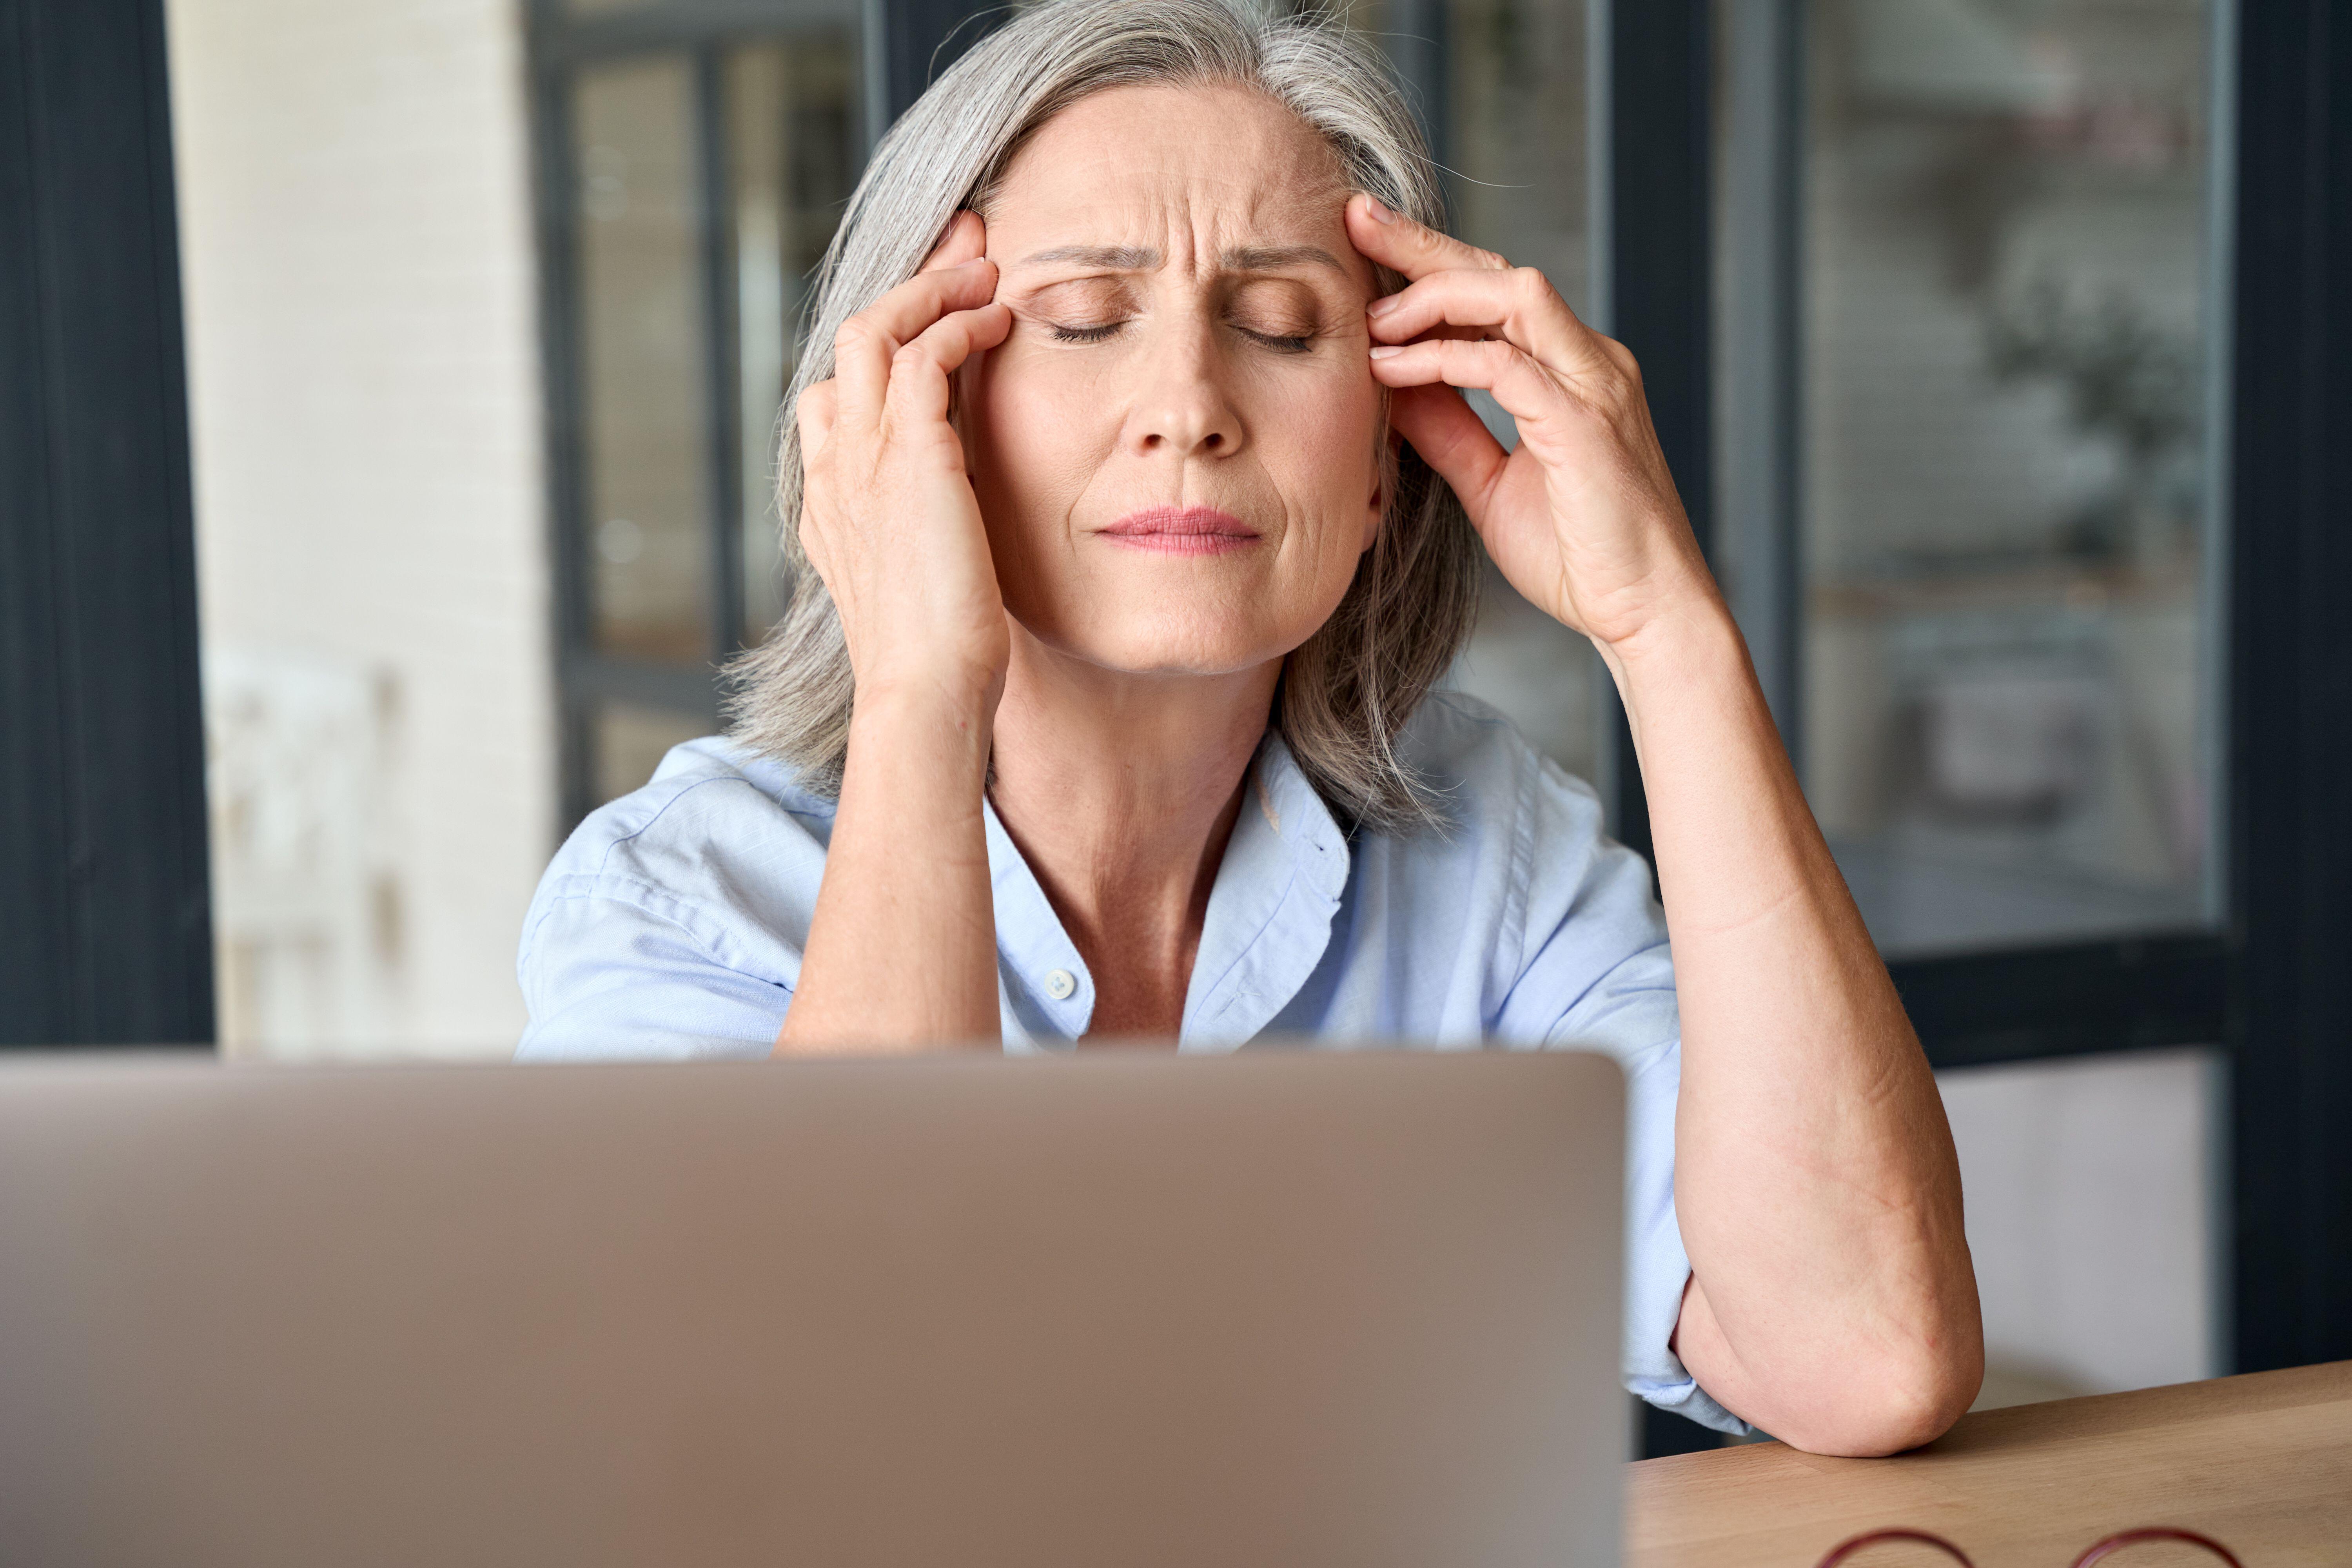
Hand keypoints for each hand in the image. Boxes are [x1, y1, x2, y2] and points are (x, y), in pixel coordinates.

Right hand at [796, 211, 1013, 705]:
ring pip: (877, 328)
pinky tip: (998, 320)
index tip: (937, 308)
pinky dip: (958, 325)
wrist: (927, 692)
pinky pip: (923, 357)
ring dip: (933, 286)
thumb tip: (960, 510)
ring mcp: (864, 460)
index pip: (837, 390)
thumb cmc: (941, 653)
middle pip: (852, 336)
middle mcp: (836, 468)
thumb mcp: (925, 574)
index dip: (884, 339)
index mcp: (832, 498)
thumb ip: (928, 527)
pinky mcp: (910, 459)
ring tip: (987, 265)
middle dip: (909, 281)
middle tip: (965, 244)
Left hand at [1348, 195, 1716, 650]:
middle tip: (1356, 218)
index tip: (1366, 243)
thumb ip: (1448, 431)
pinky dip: (1444, 356)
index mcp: (1570, 373)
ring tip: (1371, 318)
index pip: (1496, 293)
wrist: (1644, 613)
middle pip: (1503, 272)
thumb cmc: (1577, 556)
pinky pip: (1507, 363)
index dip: (1431, 263)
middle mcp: (1588, 363)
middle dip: (1425, 243)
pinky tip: (1392, 368)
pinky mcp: (1584, 423)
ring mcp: (1593, 386)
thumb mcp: (1490, 484)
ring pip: (1514, 293)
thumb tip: (1392, 388)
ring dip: (1434, 294)